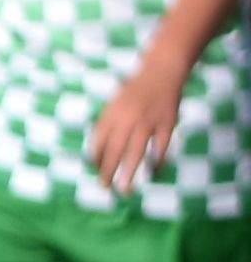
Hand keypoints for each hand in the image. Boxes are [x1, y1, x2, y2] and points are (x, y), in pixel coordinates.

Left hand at [95, 62, 186, 192]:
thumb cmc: (134, 92)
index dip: (96, 158)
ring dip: (129, 172)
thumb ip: (107, 126)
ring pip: (136, 151)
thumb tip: (96, 156)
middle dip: (108, 171)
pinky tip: (153, 173)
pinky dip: (157, 161)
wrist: (162, 72)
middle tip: (104, 187)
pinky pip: (161, 147)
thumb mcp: (114, 105)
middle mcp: (127, 119)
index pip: (98, 142)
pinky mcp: (167, 123)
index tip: (95, 172)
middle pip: (114, 150)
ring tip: (124, 189)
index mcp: (112, 114)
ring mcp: (148, 121)